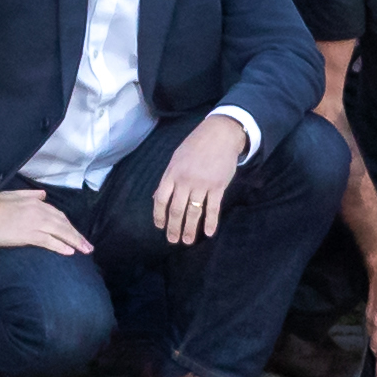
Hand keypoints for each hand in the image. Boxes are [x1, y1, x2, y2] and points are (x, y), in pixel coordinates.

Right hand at [0, 186, 90, 255]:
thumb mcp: (12, 195)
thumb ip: (30, 195)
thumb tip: (43, 195)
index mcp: (35, 202)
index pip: (58, 215)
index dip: (69, 225)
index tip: (77, 234)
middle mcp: (39, 212)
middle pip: (64, 224)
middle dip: (77, 236)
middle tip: (88, 246)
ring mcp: (35, 223)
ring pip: (61, 232)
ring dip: (75, 241)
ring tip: (85, 250)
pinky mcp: (28, 235)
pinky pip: (49, 241)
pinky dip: (61, 246)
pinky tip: (70, 252)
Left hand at [150, 113, 248, 247]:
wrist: (220, 134)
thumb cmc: (196, 146)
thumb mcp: (176, 159)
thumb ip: (167, 179)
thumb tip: (156, 198)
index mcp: (172, 173)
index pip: (161, 199)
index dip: (159, 215)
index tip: (160, 227)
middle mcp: (185, 180)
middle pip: (176, 209)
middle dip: (174, 227)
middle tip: (173, 240)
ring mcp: (202, 184)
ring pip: (194, 211)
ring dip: (190, 229)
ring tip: (188, 241)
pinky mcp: (218, 186)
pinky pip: (213, 208)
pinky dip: (211, 222)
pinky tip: (209, 233)